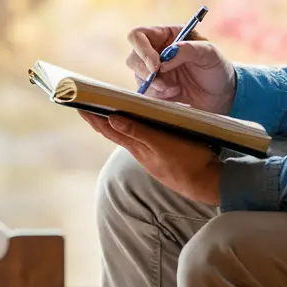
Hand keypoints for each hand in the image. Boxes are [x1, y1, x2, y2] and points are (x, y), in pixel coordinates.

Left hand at [80, 112, 220, 204]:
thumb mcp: (162, 144)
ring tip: (103, 110)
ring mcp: (150, 155)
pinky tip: (134, 124)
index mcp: (137, 148)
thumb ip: (139, 131)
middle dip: (98, 118)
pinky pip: (140, 138)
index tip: (77, 105)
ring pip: (127, 135)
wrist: (209, 184)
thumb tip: (112, 119)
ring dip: (113, 122)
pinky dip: (132, 127)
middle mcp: (140, 152)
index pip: (108, 130)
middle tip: (84, 103)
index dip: (92, 118)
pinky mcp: (162, 155)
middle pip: (113, 132)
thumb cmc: (188, 162)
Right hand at [126, 25, 236, 114]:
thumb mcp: (209, 53)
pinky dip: (159, 96)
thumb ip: (188, 50)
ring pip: (138, 77)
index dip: (141, 49)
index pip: (138, 36)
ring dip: (154, 86)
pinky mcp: (156, 89)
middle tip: (163, 83)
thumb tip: (164, 58)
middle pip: (133, 58)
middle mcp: (155, 51)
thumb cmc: (217, 67)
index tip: (155, 65)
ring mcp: (154, 71)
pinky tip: (176, 94)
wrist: (223, 94)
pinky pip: (146, 93)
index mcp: (166, 35)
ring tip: (175, 89)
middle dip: (145, 72)